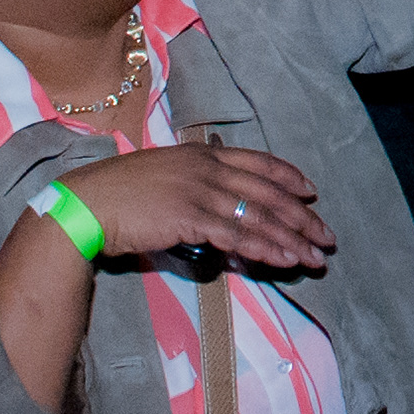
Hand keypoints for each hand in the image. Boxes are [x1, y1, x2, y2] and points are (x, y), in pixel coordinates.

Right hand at [48, 139, 332, 273]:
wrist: (87, 204)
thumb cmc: (119, 195)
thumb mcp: (165, 179)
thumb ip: (196, 190)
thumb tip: (220, 215)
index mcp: (202, 154)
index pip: (258, 162)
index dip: (289, 176)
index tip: (311, 192)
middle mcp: (208, 168)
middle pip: (269, 192)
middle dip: (302, 217)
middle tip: (326, 237)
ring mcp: (201, 191)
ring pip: (259, 216)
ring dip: (292, 239)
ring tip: (314, 257)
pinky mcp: (191, 218)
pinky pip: (238, 235)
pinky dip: (265, 248)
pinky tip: (284, 259)